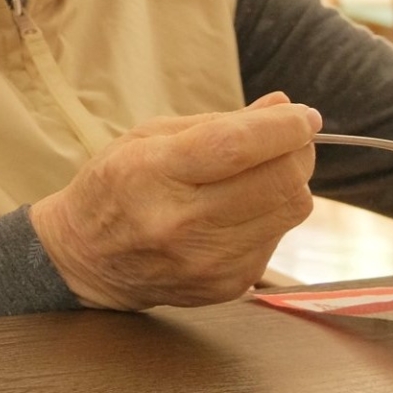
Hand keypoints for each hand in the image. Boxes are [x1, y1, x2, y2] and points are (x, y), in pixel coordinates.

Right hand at [30, 94, 320, 310]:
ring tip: (260, 174)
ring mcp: (208, 261)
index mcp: (153, 174)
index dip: (282, 128)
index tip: (303, 115)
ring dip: (288, 184)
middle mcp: (182, 223)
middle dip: (297, 152)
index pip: (236, 147)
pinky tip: (240, 211)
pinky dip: (270, 216)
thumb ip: (220, 123)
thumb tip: (284, 107)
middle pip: (279, 181)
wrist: (88, 259)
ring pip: (290, 210)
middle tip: (287, 140)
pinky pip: (276, 238)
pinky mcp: (228, 285)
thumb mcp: (150, 137)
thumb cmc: (117, 185)